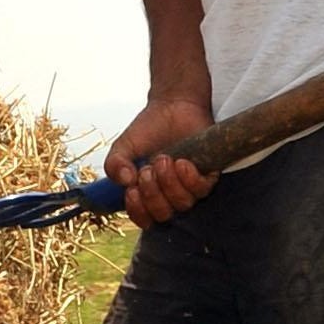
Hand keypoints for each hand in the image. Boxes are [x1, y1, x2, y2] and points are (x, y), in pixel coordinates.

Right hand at [108, 93, 218, 223]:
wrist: (172, 105)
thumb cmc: (148, 129)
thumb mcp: (123, 147)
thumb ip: (114, 165)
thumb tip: (125, 182)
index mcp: (148, 193)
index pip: (145, 219)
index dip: (138, 212)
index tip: (132, 191)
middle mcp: (170, 194)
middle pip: (164, 215)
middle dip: (152, 194)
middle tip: (147, 169)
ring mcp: (190, 186)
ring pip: (183, 204)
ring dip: (169, 184)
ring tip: (164, 159)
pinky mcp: (208, 174)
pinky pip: (202, 190)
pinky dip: (190, 179)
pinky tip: (182, 163)